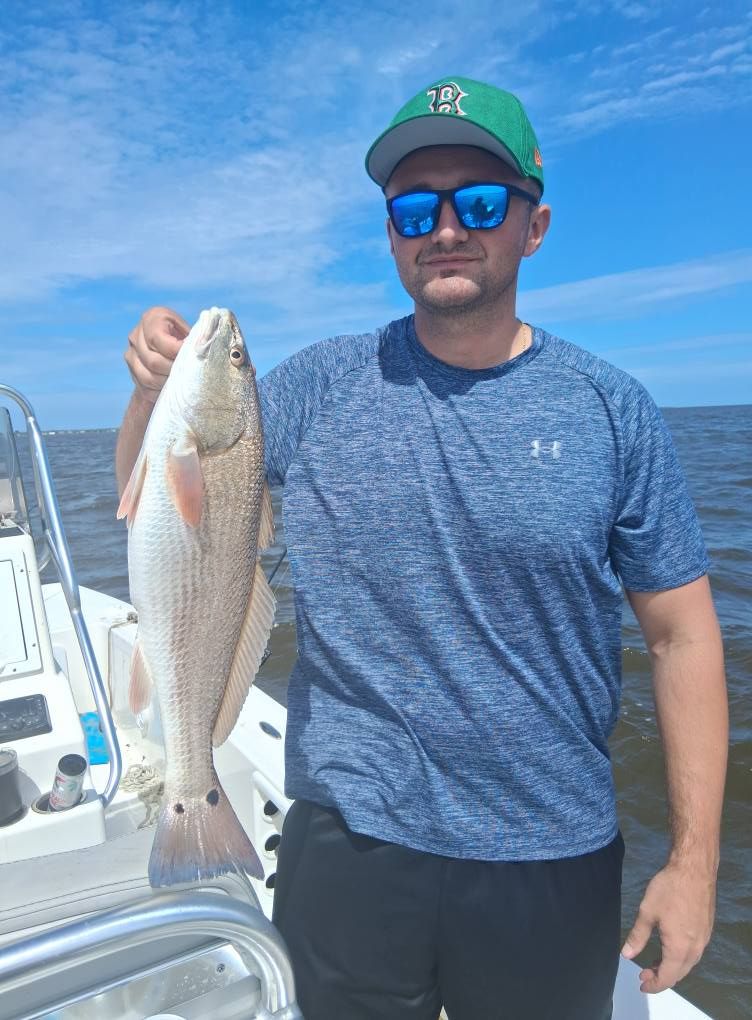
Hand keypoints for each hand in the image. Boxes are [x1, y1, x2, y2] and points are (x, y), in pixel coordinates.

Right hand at [125, 307, 189, 403]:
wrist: (172, 351)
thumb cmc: (187, 339)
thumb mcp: (192, 331)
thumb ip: (196, 337)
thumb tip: (202, 347)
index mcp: (152, 318)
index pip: (157, 339)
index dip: (175, 352)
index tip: (191, 359)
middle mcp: (136, 335)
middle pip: (153, 361)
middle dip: (174, 371)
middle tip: (189, 376)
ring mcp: (131, 355)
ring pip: (147, 377)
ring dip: (167, 384)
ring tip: (182, 383)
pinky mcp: (133, 372)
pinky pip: (144, 388)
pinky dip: (160, 392)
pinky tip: (172, 390)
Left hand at [621, 862, 715, 992]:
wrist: (694, 869)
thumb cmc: (669, 889)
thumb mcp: (647, 912)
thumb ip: (637, 936)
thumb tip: (626, 955)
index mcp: (680, 948)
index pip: (667, 977)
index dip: (654, 984)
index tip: (641, 984)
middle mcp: (695, 949)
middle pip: (679, 973)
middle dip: (661, 977)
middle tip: (643, 973)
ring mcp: (704, 939)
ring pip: (687, 963)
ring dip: (671, 967)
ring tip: (654, 963)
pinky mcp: (706, 929)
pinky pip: (693, 952)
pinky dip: (680, 957)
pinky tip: (669, 948)